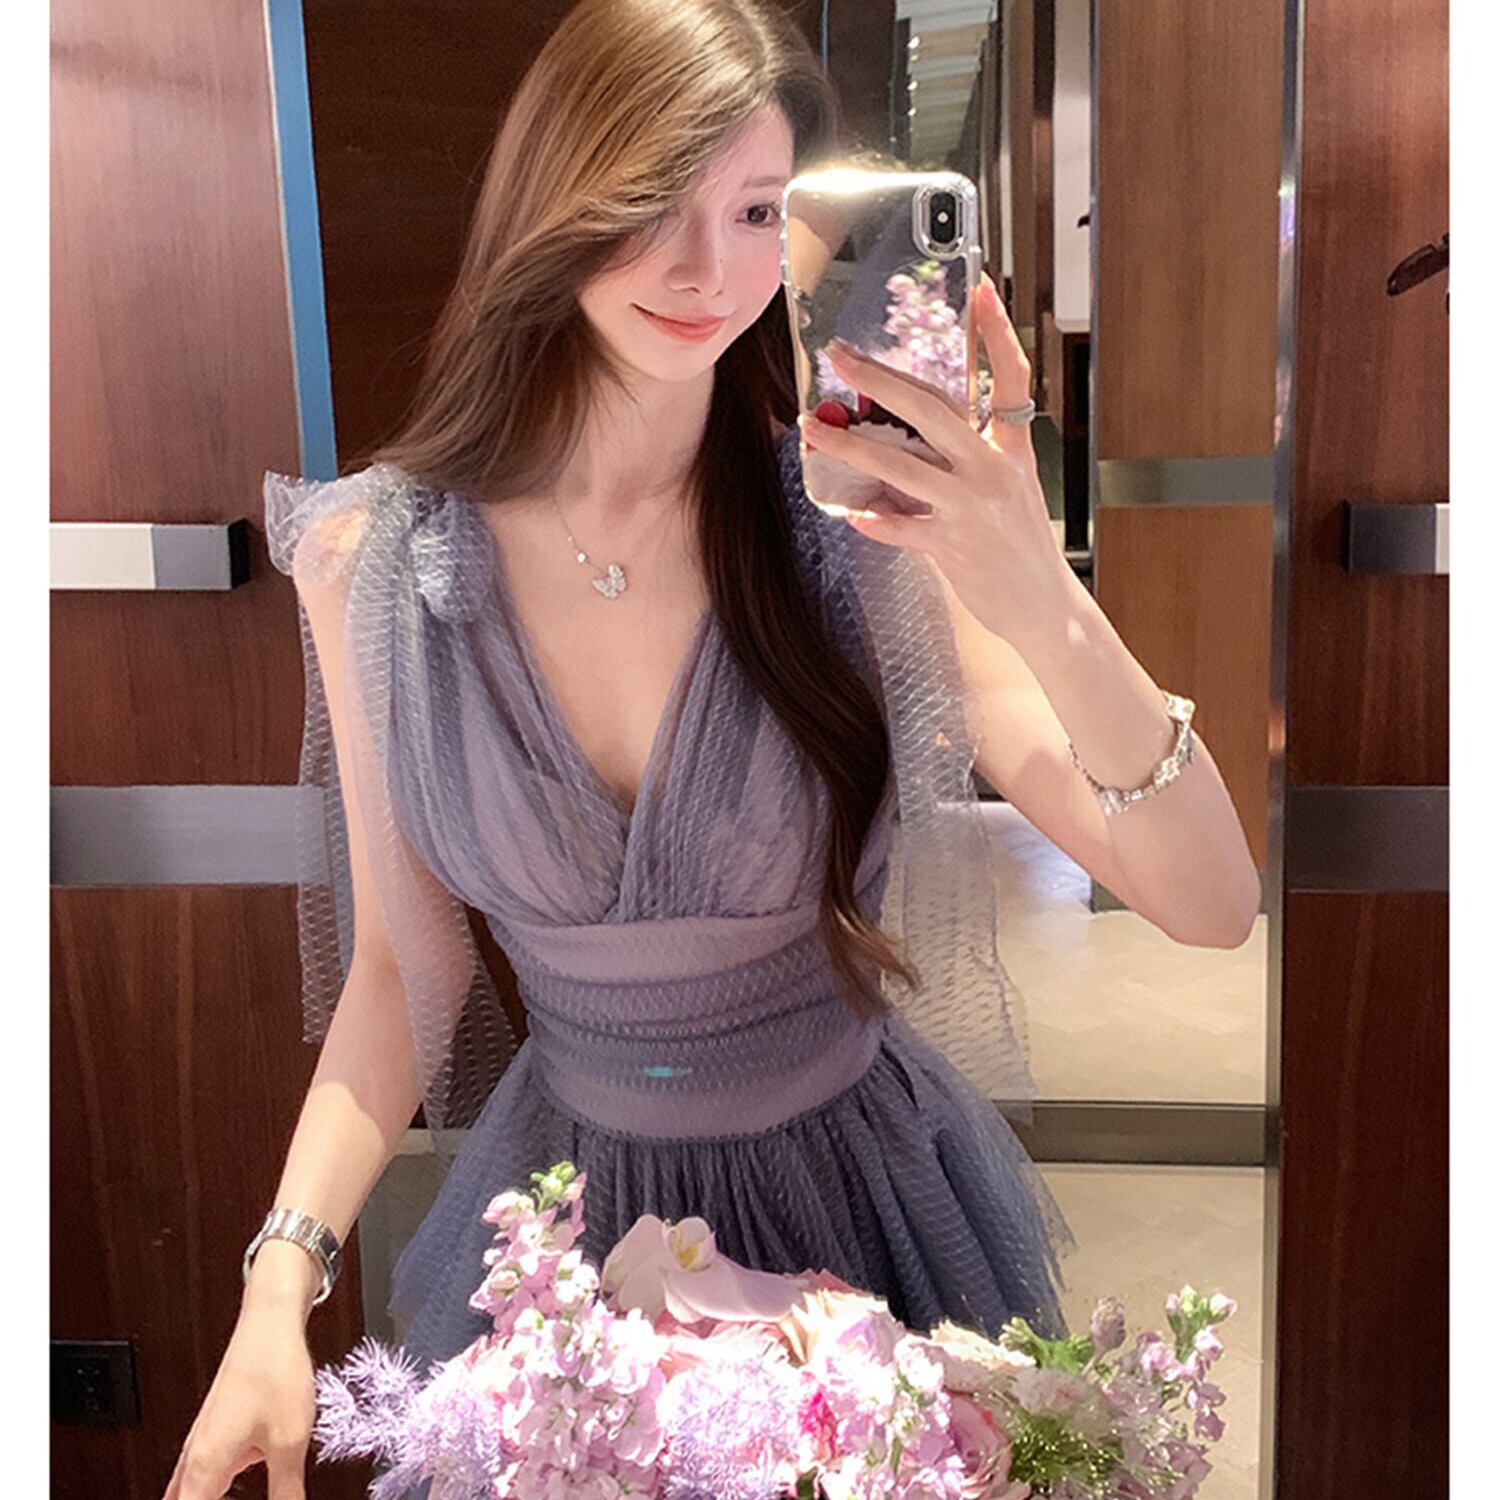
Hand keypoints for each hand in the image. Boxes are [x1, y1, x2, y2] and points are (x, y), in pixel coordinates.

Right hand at [161, 1303, 315, 1499]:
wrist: (269, 1321)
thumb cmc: (275, 1370)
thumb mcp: (290, 1441)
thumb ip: (286, 1493)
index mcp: (205, 1468)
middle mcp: (194, 1459)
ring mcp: (201, 1444)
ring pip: (186, 1495)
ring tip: (232, 1496)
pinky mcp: (214, 1433)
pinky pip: (199, 1480)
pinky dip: (207, 1495)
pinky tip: (227, 1491)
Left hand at [799, 270, 1071, 643]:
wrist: (1044, 605)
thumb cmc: (1019, 545)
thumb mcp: (1009, 487)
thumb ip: (967, 457)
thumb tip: (908, 435)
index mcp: (1011, 449)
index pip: (1010, 378)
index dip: (998, 334)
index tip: (980, 290)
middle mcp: (993, 470)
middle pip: (932, 410)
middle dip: (880, 381)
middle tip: (842, 357)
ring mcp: (972, 509)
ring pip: (901, 468)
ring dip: (851, 447)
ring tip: (814, 430)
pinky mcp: (954, 548)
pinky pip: (901, 529)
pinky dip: (873, 522)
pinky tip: (850, 513)